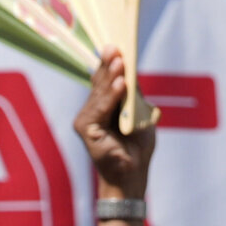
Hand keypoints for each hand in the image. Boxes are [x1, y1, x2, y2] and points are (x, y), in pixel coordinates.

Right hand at [75, 49, 155, 199]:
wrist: (131, 178)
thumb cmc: (137, 151)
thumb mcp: (140, 117)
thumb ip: (134, 97)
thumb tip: (132, 72)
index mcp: (103, 107)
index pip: (105, 81)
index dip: (110, 64)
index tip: (117, 47)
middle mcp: (91, 112)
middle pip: (100, 83)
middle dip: (109, 65)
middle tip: (115, 48)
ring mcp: (86, 120)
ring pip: (100, 93)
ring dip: (111, 77)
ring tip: (120, 63)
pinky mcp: (85, 129)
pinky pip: (100, 108)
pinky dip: (111, 96)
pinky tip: (121, 84)